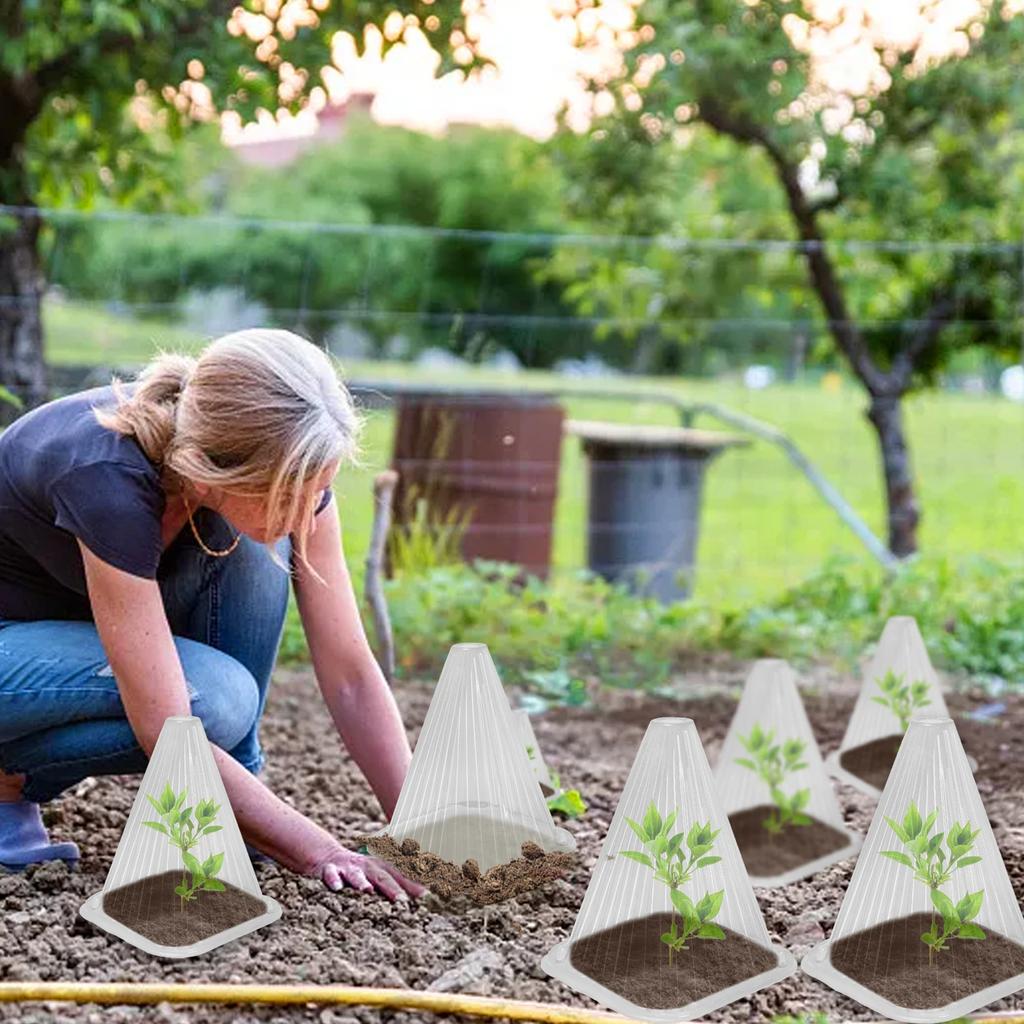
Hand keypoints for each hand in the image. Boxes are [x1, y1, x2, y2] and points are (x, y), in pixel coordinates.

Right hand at [313, 844, 427, 901]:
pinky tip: (337, 888)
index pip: (401, 877)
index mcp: (382, 868)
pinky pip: (331, 875)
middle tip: (402, 900)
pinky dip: (334, 880)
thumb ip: (399, 884)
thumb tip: (426, 896)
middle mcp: (368, 867)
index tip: (427, 897)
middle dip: (392, 888)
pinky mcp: (330, 870)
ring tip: (367, 890)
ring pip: (356, 875)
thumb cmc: (361, 872)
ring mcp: (349, 868)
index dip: (414, 886)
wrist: (329, 857)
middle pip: (382, 877)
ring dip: (362, 882)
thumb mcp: (380, 875)